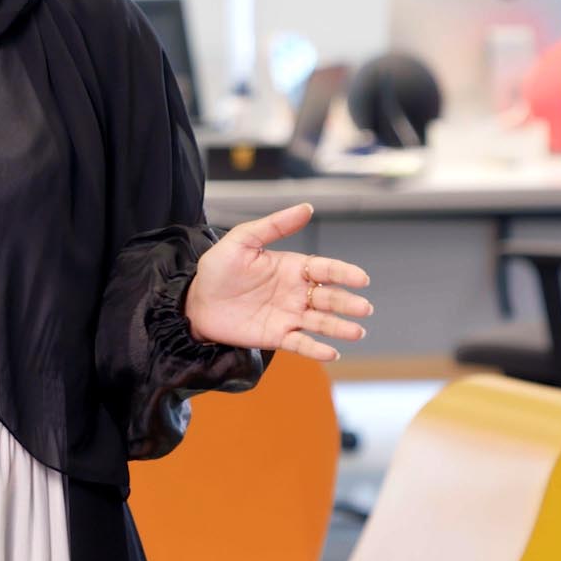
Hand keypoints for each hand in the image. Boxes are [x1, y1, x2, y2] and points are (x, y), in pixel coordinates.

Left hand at [184, 203, 373, 361]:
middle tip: (364, 307)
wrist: (195, 302)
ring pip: (320, 322)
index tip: (361, 278)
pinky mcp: (277, 336)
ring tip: (356, 332)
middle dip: (347, 303)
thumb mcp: (242, 240)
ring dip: (339, 328)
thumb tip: (307, 208)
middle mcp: (295, 292)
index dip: (344, 273)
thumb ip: (274, 225)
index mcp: (292, 267)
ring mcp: (288, 316)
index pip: (325, 269)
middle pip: (328, 298)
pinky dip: (317, 349)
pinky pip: (301, 344)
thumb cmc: (218, 269)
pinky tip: (331, 353)